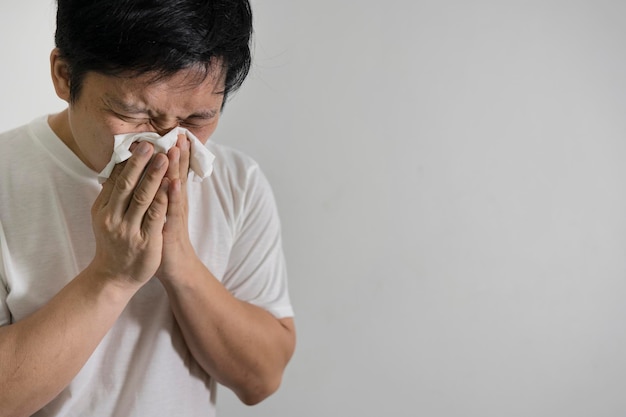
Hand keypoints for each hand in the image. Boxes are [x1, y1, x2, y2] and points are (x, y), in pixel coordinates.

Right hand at [90, 141, 169, 286]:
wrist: (114, 277)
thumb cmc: (114, 243)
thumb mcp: (106, 218)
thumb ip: (110, 195)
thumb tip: (115, 169)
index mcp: (104, 209)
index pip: (116, 179)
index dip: (128, 160)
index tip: (140, 142)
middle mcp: (114, 217)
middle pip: (128, 184)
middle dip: (139, 162)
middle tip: (150, 143)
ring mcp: (129, 229)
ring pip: (143, 197)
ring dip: (154, 175)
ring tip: (164, 156)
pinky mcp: (146, 240)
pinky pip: (155, 216)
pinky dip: (163, 198)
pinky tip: (171, 184)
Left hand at [157, 134, 197, 281]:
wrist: (176, 267)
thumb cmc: (164, 240)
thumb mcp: (159, 214)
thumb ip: (157, 196)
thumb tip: (146, 179)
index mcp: (171, 199)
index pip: (173, 171)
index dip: (174, 154)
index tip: (174, 134)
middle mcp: (176, 203)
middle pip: (177, 174)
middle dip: (178, 154)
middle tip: (180, 133)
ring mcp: (175, 215)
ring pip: (176, 187)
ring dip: (177, 168)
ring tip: (177, 149)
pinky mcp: (172, 228)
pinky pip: (173, 209)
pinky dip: (173, 195)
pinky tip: (173, 182)